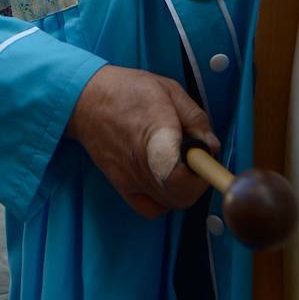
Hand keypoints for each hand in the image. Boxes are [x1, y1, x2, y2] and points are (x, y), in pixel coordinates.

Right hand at [66, 65, 219, 219]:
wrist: (87, 100)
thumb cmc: (130, 91)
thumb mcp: (169, 90)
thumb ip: (196, 118)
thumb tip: (211, 147)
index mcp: (157, 132)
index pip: (178, 172)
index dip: (199, 171)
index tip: (205, 157)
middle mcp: (142, 161)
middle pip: (182, 194)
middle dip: (199, 180)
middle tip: (197, 160)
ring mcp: (130, 178)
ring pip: (171, 203)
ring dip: (184, 189)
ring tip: (181, 166)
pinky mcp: (121, 186)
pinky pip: (151, 209)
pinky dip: (165, 201)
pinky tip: (166, 181)